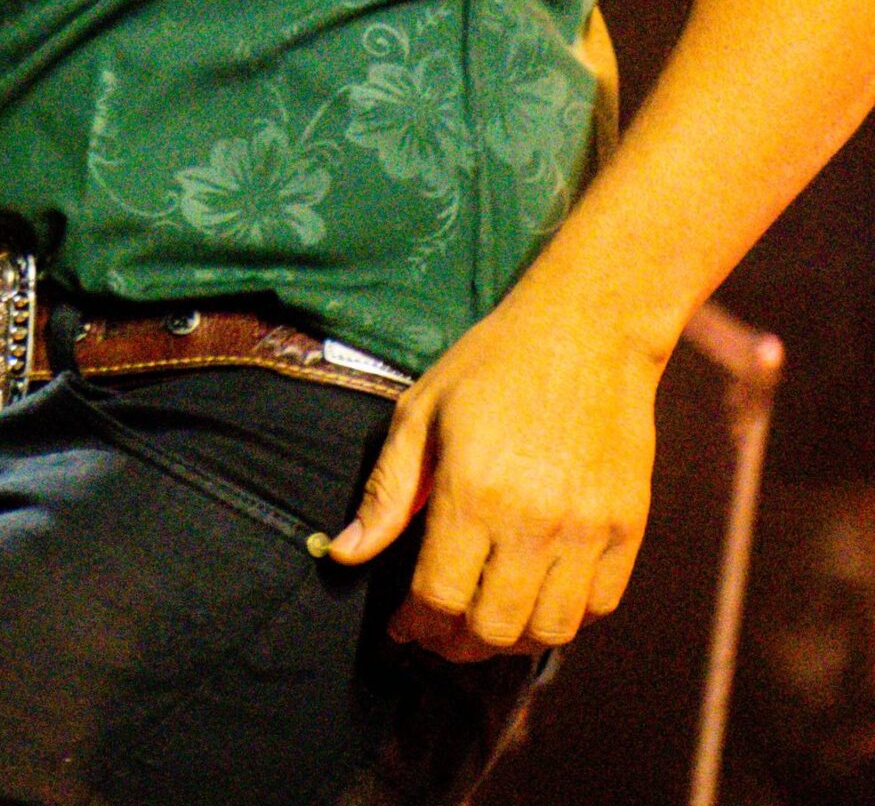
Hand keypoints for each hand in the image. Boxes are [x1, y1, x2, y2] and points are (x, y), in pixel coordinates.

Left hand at [326, 281, 661, 660]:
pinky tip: (540, 598)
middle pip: (492, 627)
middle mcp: (532, 521)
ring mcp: (586, 530)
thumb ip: (387, 490)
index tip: (403, 622)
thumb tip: (344, 552)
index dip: (415, 622)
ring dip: (512, 640)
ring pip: (548, 631)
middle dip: (456, 640)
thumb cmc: (492, 365)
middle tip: (441, 629)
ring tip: (488, 619)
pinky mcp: (628, 529)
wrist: (587, 330)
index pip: (438, 595)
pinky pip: (599, 608)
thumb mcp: (421, 412)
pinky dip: (566, 619)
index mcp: (472, 491)